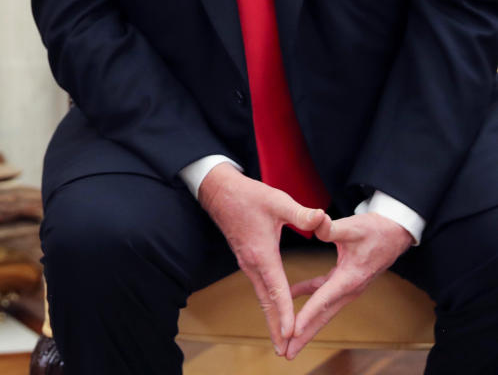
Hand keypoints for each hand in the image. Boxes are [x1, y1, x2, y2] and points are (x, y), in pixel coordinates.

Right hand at [197, 164, 328, 355]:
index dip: (285, 312)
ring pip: (262, 297)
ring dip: (271, 319)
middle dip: (275, 328)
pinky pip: (260, 288)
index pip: (277, 289)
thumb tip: (322, 219)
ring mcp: (247, 263)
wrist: (219, 191)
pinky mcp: (247, 260)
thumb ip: (301, 213)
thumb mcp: (277, 200)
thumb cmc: (249, 195)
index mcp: (262, 253)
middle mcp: (252, 264)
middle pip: (266, 302)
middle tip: (284, 351)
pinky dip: (269, 304)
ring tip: (281, 340)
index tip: (292, 332)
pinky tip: (275, 311)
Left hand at [283, 213, 413, 358]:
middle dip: (304, 336)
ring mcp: (347, 286)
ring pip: (322, 309)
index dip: (307, 315)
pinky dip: (305, 296)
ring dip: (305, 324)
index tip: (292, 331)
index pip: (324, 299)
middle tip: (287, 353)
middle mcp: (349, 288)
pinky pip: (321, 293)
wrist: (394, 231)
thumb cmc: (375, 229)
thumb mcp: (353, 227)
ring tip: (287, 340)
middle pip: (323, 316)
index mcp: (350, 278)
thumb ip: (331, 228)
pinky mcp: (343, 279)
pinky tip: (289, 296)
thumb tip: (316, 224)